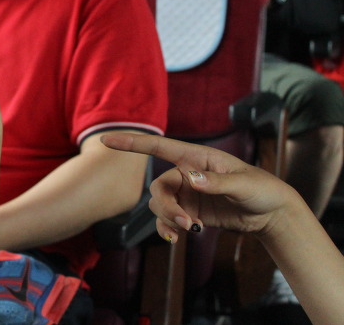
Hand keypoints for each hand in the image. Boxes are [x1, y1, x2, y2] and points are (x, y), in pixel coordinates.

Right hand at [101, 133, 294, 243]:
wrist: (272, 214)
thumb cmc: (262, 189)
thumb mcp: (243, 184)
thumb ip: (215, 181)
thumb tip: (189, 178)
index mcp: (196, 158)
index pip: (158, 147)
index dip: (131, 143)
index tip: (106, 139)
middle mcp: (186, 174)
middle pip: (159, 187)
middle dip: (166, 207)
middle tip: (185, 224)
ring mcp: (187, 194)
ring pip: (160, 205)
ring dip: (169, 219)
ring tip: (190, 230)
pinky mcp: (190, 212)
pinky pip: (168, 220)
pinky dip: (168, 229)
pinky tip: (177, 239)